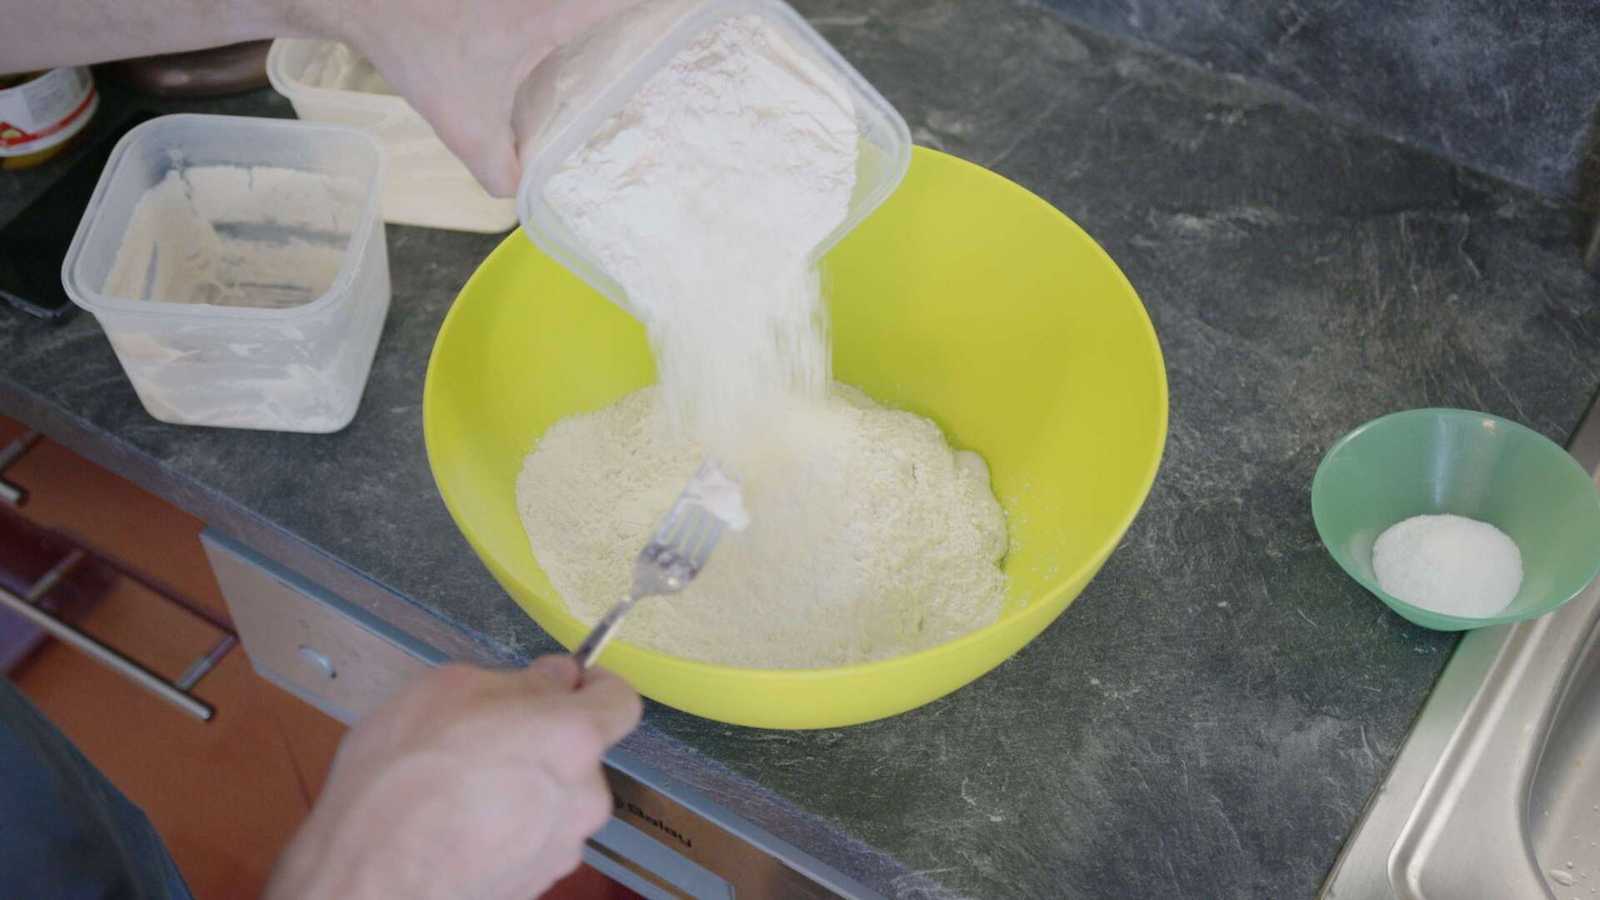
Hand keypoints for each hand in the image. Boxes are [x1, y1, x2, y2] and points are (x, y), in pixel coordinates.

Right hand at [265, 657, 641, 899]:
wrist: (372, 880)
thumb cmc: (401, 779)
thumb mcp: (448, 690)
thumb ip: (519, 680)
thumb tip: (554, 678)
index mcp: (573, 737)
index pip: (622, 701)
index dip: (595, 686)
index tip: (568, 683)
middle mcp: (584, 796)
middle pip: (583, 754)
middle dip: (545, 740)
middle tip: (487, 737)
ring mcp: (563, 847)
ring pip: (557, 798)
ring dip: (525, 786)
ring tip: (460, 788)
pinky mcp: (537, 883)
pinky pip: (534, 838)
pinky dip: (509, 827)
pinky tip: (459, 826)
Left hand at [312, 0, 640, 196]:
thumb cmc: (417, 48)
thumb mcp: (461, 121)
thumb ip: (499, 168)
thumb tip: (524, 196)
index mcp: (555, 12)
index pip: (632, 0)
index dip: (669, 10)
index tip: (695, 21)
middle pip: (613, 1)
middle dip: (641, 16)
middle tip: (665, 32)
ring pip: (581, 3)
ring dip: (607, 15)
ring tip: (632, 28)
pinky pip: (556, 4)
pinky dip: (571, 15)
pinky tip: (579, 30)